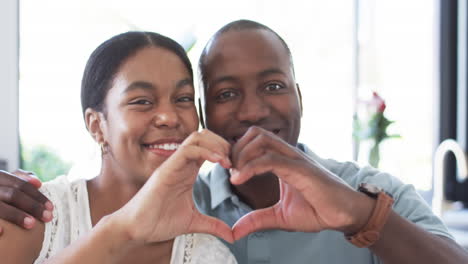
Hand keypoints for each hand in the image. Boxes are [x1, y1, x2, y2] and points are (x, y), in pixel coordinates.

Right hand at [0, 169, 52, 231]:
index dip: (37, 196)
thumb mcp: (3, 181)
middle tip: (48, 217)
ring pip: (0, 206)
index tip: (51, 207)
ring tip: (31, 224)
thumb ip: (19, 179)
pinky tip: (2, 232)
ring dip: (16, 215)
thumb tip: (37, 182)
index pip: (20, 185)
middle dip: (32, 206)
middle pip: (13, 195)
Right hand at [113, 129, 234, 244]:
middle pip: (204, 136)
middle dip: (223, 143)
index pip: (209, 148)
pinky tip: (218, 162)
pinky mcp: (167, 169)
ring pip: (196, 137)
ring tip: (227, 161)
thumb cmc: (159, 221)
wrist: (137, 228)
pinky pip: (187, 150)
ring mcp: (174, 164)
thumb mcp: (194, 222)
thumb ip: (213, 225)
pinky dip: (206, 151)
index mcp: (189, 171)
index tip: (237, 167)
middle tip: (234, 161)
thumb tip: (232, 235)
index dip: (225, 152)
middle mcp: (182, 164)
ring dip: (216, 144)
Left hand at [230, 127, 373, 239]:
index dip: (237, 152)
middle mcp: (288, 155)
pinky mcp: (301, 169)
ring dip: (242, 155)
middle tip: (229, 171)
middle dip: (237, 149)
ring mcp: (295, 159)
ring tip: (235, 176)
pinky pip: (271, 159)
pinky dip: (250, 167)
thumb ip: (257, 220)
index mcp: (282, 160)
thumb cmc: (318, 211)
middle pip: (255, 133)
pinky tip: (240, 180)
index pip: (255, 142)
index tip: (228, 171)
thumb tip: (235, 231)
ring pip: (262, 139)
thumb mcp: (279, 217)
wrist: (344, 216)